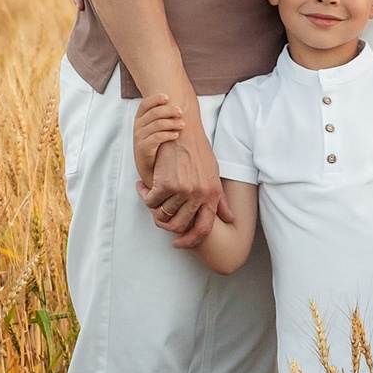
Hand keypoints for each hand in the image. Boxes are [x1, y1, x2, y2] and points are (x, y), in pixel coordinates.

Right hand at [130, 94, 182, 184]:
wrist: (147, 167)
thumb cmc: (155, 145)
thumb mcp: (155, 129)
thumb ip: (162, 118)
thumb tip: (177, 106)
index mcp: (139, 119)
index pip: (145, 104)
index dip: (155, 99)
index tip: (168, 97)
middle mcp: (137, 127)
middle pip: (153, 113)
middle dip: (169, 110)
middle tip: (180, 112)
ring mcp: (139, 138)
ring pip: (156, 124)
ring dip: (172, 123)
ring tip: (182, 125)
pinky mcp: (143, 148)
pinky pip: (156, 138)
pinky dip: (168, 135)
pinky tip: (176, 135)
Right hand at [140, 120, 229, 249]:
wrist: (184, 128)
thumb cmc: (198, 150)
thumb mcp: (214, 174)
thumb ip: (220, 198)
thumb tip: (230, 218)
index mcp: (212, 195)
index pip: (204, 229)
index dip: (191, 241)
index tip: (179, 243)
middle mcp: (199, 195)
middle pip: (179, 225)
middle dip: (166, 225)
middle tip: (158, 216)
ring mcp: (183, 190)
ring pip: (163, 214)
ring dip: (154, 208)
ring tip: (150, 197)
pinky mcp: (166, 183)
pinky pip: (150, 201)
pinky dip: (144, 196)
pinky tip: (143, 187)